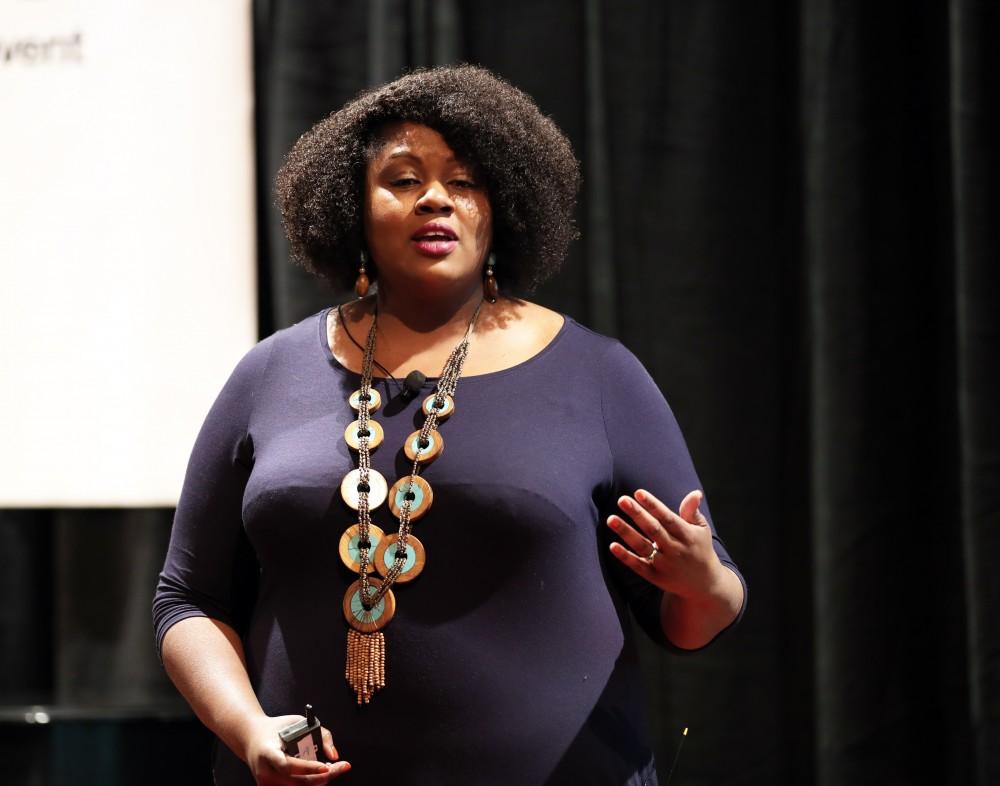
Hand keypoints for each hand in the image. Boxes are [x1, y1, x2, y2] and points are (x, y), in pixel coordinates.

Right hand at [243, 714, 350, 784]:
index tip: (326, 766)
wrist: (251, 738)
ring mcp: (266, 784)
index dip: (307, 768)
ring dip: (319, 781)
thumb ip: (320, 733)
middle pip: (297, 782)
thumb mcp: (297, 722)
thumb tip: (334, 755)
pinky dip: (310, 783)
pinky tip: (320, 774)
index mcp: (267, 752)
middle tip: (342, 766)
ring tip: (333, 769)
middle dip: (323, 776)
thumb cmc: (276, 729)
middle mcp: (265, 772)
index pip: (288, 765)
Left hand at [606, 488, 726, 600]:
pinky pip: (638, 566)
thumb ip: (692, 511)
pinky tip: (612, 546)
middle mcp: (675, 549)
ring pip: (643, 547)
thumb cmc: (699, 548)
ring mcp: (664, 564)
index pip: (667, 518)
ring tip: (611, 519)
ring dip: (626, 533)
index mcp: (686, 535)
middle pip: (653, 530)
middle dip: (637, 514)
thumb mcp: (701, 530)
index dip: (653, 505)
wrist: (704, 584)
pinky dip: (625, 557)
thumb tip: (695, 492)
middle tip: (622, 500)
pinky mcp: (655, 577)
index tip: (638, 493)